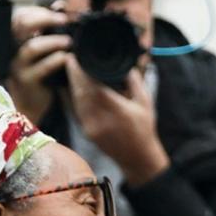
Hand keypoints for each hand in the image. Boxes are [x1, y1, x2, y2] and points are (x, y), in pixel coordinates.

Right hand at [6, 6, 72, 122]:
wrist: (30, 105)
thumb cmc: (40, 74)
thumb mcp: (45, 50)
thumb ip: (51, 29)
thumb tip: (61, 5)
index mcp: (20, 40)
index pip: (21, 17)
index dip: (37, 11)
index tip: (59, 11)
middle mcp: (17, 50)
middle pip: (21, 25)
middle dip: (43, 19)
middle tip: (64, 20)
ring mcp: (20, 66)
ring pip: (31, 47)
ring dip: (53, 41)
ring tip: (69, 42)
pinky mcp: (28, 81)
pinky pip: (41, 69)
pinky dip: (55, 61)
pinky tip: (66, 59)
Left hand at [65, 56, 169, 185]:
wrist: (138, 158)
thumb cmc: (144, 129)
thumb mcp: (145, 102)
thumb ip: (134, 82)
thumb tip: (124, 65)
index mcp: (117, 110)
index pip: (93, 86)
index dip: (82, 72)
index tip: (78, 58)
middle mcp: (101, 119)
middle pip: (80, 91)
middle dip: (73, 74)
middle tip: (70, 59)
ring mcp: (92, 127)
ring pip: (76, 100)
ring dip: (71, 84)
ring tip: (70, 70)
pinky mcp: (87, 131)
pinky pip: (76, 110)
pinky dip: (73, 96)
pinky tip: (72, 87)